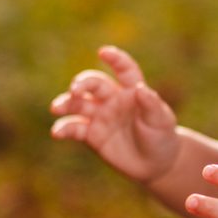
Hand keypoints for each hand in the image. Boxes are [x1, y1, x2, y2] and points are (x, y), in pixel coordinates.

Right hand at [50, 46, 179, 182]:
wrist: (154, 165)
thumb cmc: (161, 138)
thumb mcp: (161, 122)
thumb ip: (151, 105)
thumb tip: (141, 89)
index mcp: (132, 91)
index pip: (124, 70)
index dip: (115, 59)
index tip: (104, 52)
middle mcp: (113, 99)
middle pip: (94, 84)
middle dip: (82, 84)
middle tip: (74, 90)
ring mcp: (100, 116)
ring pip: (79, 104)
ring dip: (66, 103)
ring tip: (56, 108)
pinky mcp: (91, 134)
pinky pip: (74, 128)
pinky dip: (64, 128)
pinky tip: (57, 132)